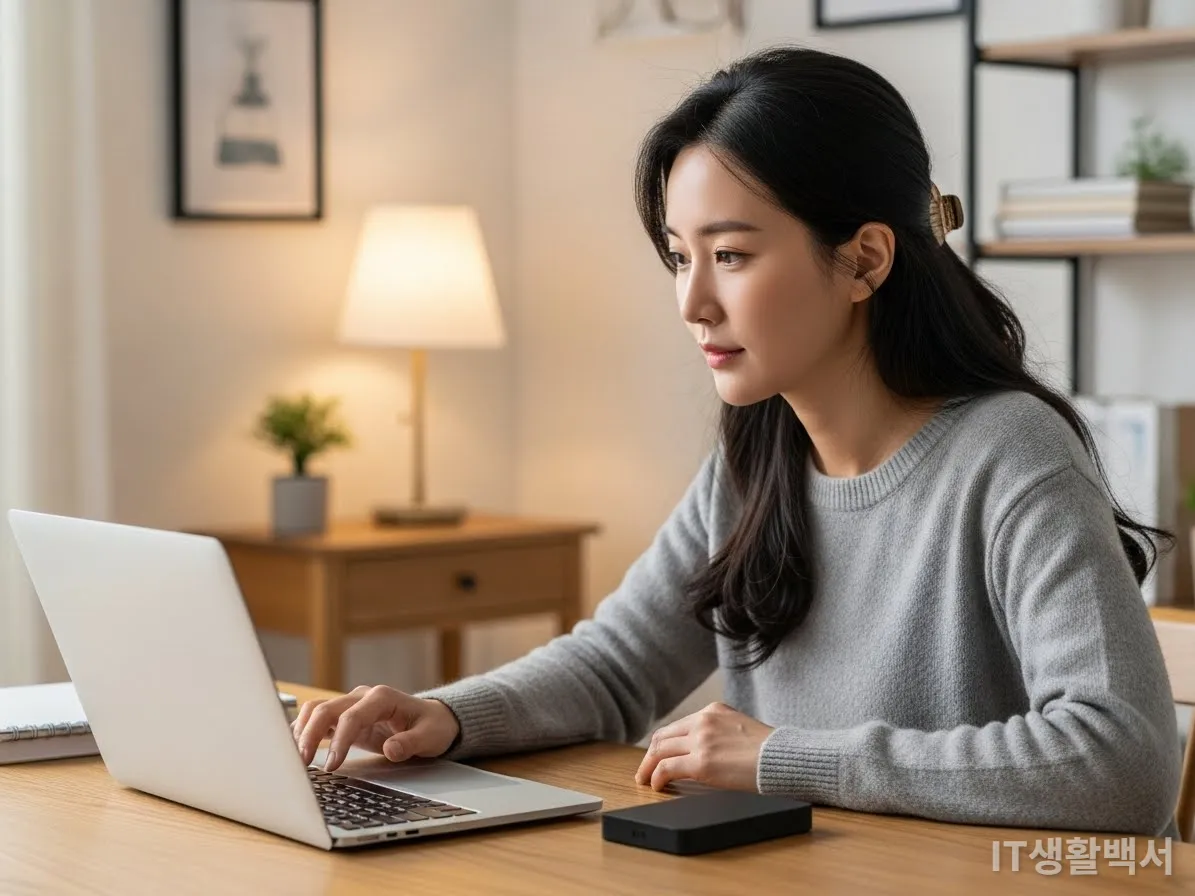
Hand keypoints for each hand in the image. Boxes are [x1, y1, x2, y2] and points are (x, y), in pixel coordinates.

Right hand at [292, 685, 460, 771]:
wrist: (433, 719)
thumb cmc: (432, 726)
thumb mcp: (430, 736)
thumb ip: (411, 743)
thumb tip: (391, 749)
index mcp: (382, 698)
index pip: (352, 716)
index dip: (339, 740)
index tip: (331, 765)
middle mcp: (362, 697)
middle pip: (326, 708)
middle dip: (310, 734)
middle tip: (300, 764)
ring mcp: (351, 705)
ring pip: (316, 710)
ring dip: (302, 731)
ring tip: (294, 757)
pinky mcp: (345, 717)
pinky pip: (318, 719)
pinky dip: (305, 731)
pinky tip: (297, 749)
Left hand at [635, 702, 772, 791]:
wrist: (784, 758)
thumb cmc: (770, 751)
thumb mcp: (740, 729)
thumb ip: (719, 733)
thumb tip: (705, 750)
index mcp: (713, 710)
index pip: (677, 726)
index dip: (663, 744)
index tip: (656, 757)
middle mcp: (703, 720)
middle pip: (663, 737)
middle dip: (650, 756)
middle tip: (644, 771)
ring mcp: (701, 740)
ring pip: (660, 751)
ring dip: (648, 767)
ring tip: (645, 780)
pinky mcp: (701, 763)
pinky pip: (667, 768)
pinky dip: (657, 777)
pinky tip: (657, 786)